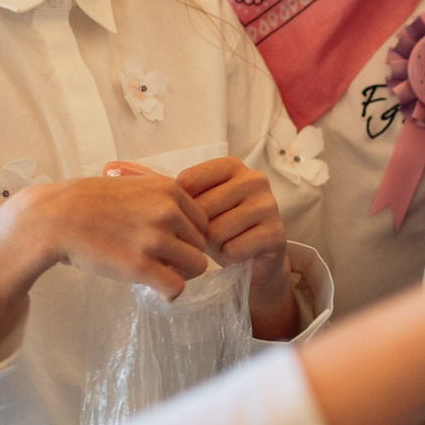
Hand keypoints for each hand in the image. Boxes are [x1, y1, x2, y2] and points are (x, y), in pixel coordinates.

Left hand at [176, 157, 297, 337]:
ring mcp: (268, 205)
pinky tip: (236, 253)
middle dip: (199, 230)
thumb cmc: (220, 226)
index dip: (181, 207)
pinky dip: (228, 257)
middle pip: (202, 208)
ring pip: (216, 231)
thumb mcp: (199, 205)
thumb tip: (149, 188)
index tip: (190, 216)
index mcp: (231, 166)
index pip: (188, 181)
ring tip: (223, 243)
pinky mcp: (275, 233)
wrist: (252, 259)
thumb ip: (180, 194)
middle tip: (209, 235)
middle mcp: (254, 179)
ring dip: (213, 245)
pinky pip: (233, 249)